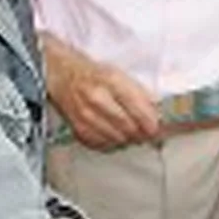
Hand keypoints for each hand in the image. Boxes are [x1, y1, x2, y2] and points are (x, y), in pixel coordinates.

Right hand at [41, 33, 159, 149]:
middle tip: (147, 132)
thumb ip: (139, 93)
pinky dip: (112, 142)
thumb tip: (156, 111)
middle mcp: (98, 99)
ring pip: (118, 139)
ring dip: (128, 139)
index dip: (151, 123)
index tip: (157, 127)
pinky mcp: (78, 129)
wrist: (62, 75)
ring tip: (131, 132)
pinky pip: (102, 144)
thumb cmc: (93, 74)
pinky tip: (115, 134)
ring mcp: (86, 116)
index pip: (138, 109)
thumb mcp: (119, 74)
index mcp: (112, 81)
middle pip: (129, 127)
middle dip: (142, 132)